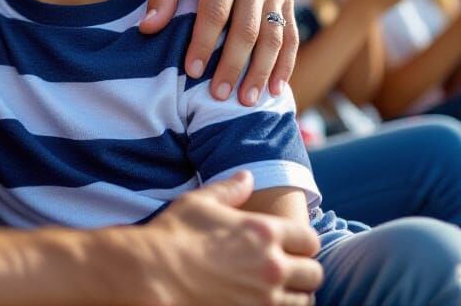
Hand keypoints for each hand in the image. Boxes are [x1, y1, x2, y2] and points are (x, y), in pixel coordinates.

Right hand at [140, 172, 321, 305]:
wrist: (155, 273)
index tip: (288, 242)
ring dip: (296, 293)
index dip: (301, 240)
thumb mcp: (200, 201)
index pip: (309, 239)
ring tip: (277, 287)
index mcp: (264, 232)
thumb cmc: (175, 233)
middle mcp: (272, 266)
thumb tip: (248, 176)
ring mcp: (266, 299)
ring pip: (305, 300)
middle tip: (286, 266)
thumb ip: (230, 189)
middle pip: (314, 272)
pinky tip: (264, 300)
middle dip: (303, 268)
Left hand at [141, 0, 295, 103]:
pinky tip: (276, 89)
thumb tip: (147, 29)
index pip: (215, 12)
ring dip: (262, 72)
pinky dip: (285, 64)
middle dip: (233, 65)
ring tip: (247, 101)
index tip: (190, 71)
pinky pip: (291, 36)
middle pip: (247, 29)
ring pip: (273, 36)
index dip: (203, 43)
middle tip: (218, 95)